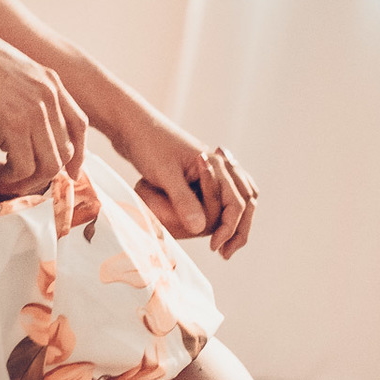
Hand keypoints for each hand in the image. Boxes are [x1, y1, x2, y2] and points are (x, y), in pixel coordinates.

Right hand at [0, 10, 87, 196]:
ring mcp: (34, 109)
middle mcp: (49, 96)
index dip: (76, 155)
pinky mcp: (13, 123)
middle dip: (44, 175)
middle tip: (18, 179)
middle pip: (65, 152)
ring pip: (48, 166)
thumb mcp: (9, 76)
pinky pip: (24, 168)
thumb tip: (24, 135)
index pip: (79, 126)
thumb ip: (25, 99)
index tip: (67, 173)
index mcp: (50, 82)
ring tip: (2, 176)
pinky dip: (9, 177)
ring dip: (26, 181)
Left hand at [111, 101, 258, 256]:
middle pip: (246, 200)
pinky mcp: (199, 171)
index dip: (230, 229)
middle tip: (226, 254)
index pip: (237, 203)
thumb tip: (201, 229)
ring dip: (235, 221)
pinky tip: (212, 227)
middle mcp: (219, 165)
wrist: (132, 125)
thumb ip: (183, 200)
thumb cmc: (147, 145)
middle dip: (239, 229)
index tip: (215, 249)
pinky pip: (222, 193)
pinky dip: (223, 211)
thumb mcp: (164, 174)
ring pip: (238, 196)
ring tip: (224, 245)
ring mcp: (211, 167)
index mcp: (216, 164)